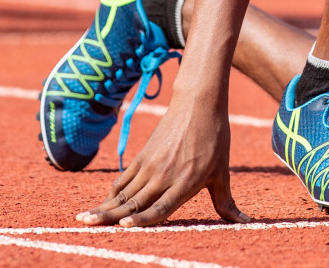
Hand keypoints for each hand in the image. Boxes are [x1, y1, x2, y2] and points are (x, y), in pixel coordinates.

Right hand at [78, 95, 248, 227]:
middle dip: (109, 217)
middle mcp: (165, 176)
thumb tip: (246, 222)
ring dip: (103, 207)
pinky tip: (101, 204)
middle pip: (133, 202)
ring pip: (123, 192)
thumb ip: (226, 203)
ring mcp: (151, 166)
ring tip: (83, 218)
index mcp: (185, 183)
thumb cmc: (215, 139)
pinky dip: (112, 193)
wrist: (199, 102)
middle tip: (86, 226)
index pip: (159, 208)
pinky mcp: (143, 156)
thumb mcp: (222, 173)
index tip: (123, 226)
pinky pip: (124, 179)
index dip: (141, 218)